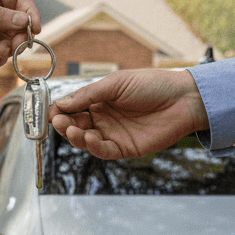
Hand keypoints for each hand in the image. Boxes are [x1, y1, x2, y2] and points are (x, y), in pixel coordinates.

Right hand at [49, 69, 209, 158]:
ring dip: (75, 136)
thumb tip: (61, 103)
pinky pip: (104, 151)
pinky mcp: (125, 148)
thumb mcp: (116, 83)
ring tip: (72, 129)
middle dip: (65, 125)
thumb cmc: (153, 84)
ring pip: (86, 140)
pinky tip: (89, 137)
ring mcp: (114, 134)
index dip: (60, 111)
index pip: (73, 108)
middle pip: (76, 126)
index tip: (50, 112)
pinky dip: (93, 146)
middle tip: (59, 122)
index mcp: (100, 100)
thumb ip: (88, 95)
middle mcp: (104, 118)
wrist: (184, 99)